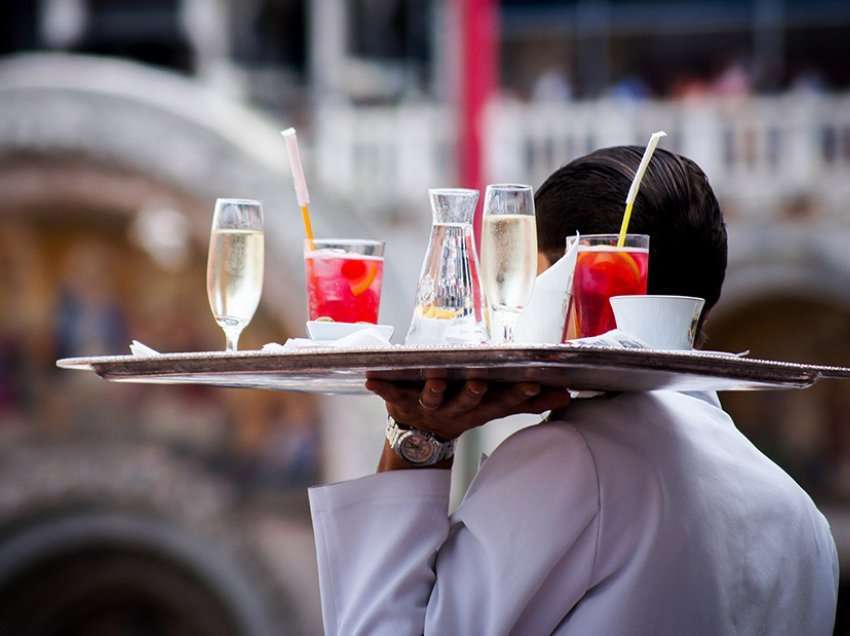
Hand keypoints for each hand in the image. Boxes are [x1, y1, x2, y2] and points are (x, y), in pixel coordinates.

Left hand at [365, 378, 571, 440]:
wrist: (419, 439)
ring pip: (432, 397)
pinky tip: (370, 377)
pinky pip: (389, 393)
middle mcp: (454, 409)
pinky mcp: (400, 402)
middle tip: (480, 381)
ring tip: (434, 376)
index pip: (502, 403)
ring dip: (433, 388)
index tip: (533, 385)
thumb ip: (526, 401)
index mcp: (477, 409)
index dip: (517, 396)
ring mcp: (426, 406)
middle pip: (467, 401)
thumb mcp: (493, 407)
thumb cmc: (461, 410)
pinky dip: (380, 386)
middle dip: (473, 392)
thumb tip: (566, 395)